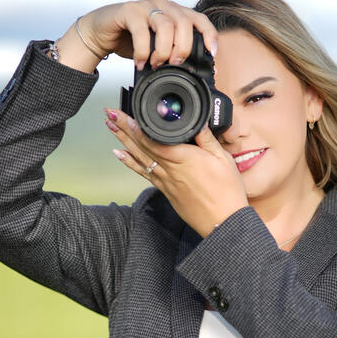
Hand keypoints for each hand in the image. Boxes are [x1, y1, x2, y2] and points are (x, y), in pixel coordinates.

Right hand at [77, 0, 217, 69]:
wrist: (101, 34)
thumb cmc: (130, 41)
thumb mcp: (156, 48)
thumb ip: (172, 53)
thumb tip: (190, 71)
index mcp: (174, 12)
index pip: (199, 19)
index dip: (209, 35)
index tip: (211, 54)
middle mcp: (163, 5)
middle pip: (185, 24)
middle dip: (183, 49)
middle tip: (174, 64)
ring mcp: (146, 5)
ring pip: (166, 26)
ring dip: (163, 51)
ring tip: (155, 64)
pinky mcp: (129, 10)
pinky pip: (142, 31)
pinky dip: (143, 52)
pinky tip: (141, 63)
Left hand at [105, 108, 248, 236]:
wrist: (223, 222)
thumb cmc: (226, 193)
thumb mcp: (223, 160)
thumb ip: (207, 139)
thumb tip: (199, 122)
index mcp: (185, 158)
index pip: (155, 140)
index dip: (137, 128)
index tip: (124, 116)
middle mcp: (171, 169)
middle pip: (142, 146)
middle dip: (124, 129)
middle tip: (110, 115)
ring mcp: (166, 181)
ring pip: (140, 158)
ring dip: (124, 142)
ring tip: (110, 128)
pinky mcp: (166, 191)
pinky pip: (145, 173)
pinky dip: (131, 163)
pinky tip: (121, 155)